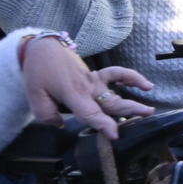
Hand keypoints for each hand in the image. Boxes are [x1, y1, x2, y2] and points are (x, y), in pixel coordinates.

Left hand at [22, 37, 154, 138]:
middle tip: (146, 116)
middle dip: (129, 111)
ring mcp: (94, 81)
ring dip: (133, 100)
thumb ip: (46, 114)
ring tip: (149, 109)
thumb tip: (61, 123)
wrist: (42, 48)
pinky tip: (145, 85)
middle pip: (111, 103)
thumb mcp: (33, 95)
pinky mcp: (96, 75)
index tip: (115, 135)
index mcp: (74, 94)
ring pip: (117, 93)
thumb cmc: (38, 71)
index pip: (91, 113)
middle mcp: (88, 88)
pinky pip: (117, 74)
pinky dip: (132, 78)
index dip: (103, 124)